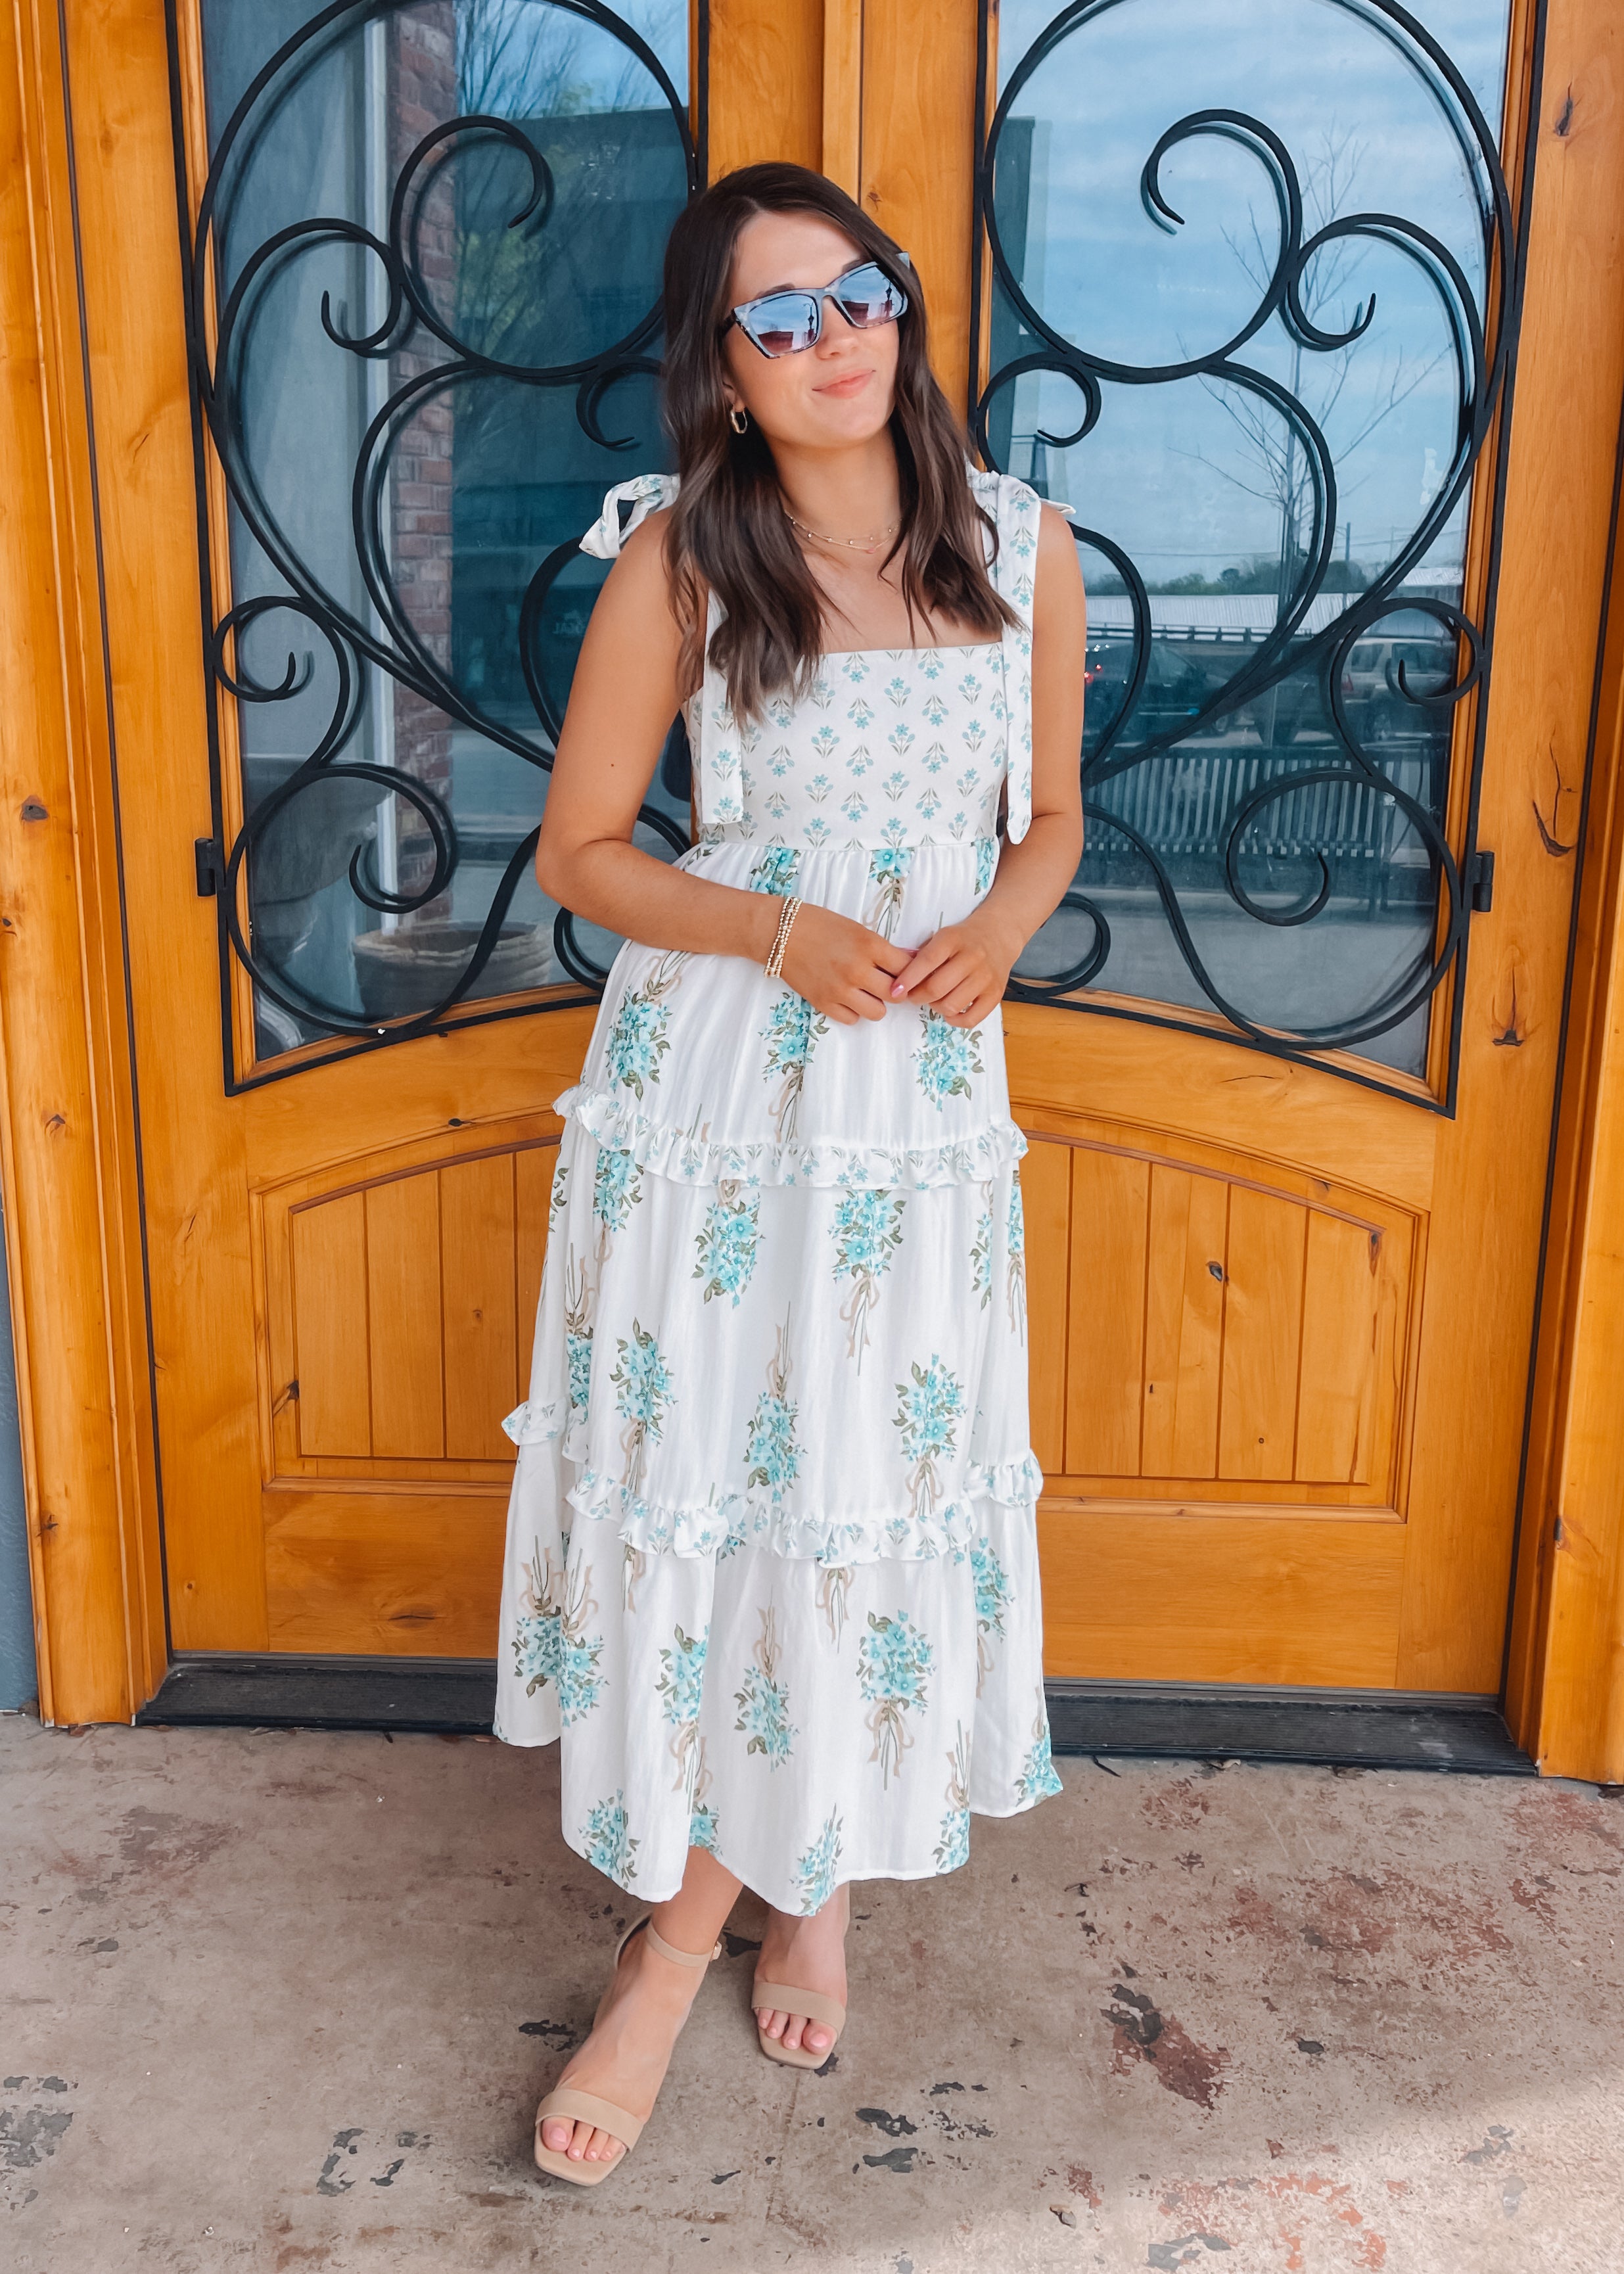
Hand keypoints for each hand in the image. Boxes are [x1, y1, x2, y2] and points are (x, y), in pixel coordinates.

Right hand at [778, 903, 912, 1023]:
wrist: (780, 932)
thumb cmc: (820, 925)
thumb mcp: (857, 929)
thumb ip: (881, 949)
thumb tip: (909, 962)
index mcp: (870, 945)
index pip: (906, 969)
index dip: (910, 972)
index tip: (905, 973)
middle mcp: (858, 970)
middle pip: (895, 994)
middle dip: (894, 990)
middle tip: (886, 983)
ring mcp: (840, 989)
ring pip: (877, 1012)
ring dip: (875, 1003)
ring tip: (865, 992)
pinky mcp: (823, 1002)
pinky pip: (852, 1019)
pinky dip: (853, 1011)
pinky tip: (847, 997)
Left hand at [889, 912, 1022, 1026]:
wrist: (998, 936)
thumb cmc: (962, 940)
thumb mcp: (942, 937)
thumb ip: (923, 956)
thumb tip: (900, 983)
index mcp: (953, 939)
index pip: (927, 961)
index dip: (908, 979)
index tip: (895, 991)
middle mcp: (972, 957)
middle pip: (936, 988)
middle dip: (918, 996)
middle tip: (914, 996)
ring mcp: (986, 977)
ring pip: (952, 1005)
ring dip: (936, 1007)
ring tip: (935, 999)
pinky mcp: (996, 995)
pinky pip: (971, 1019)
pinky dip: (955, 1020)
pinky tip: (950, 1012)